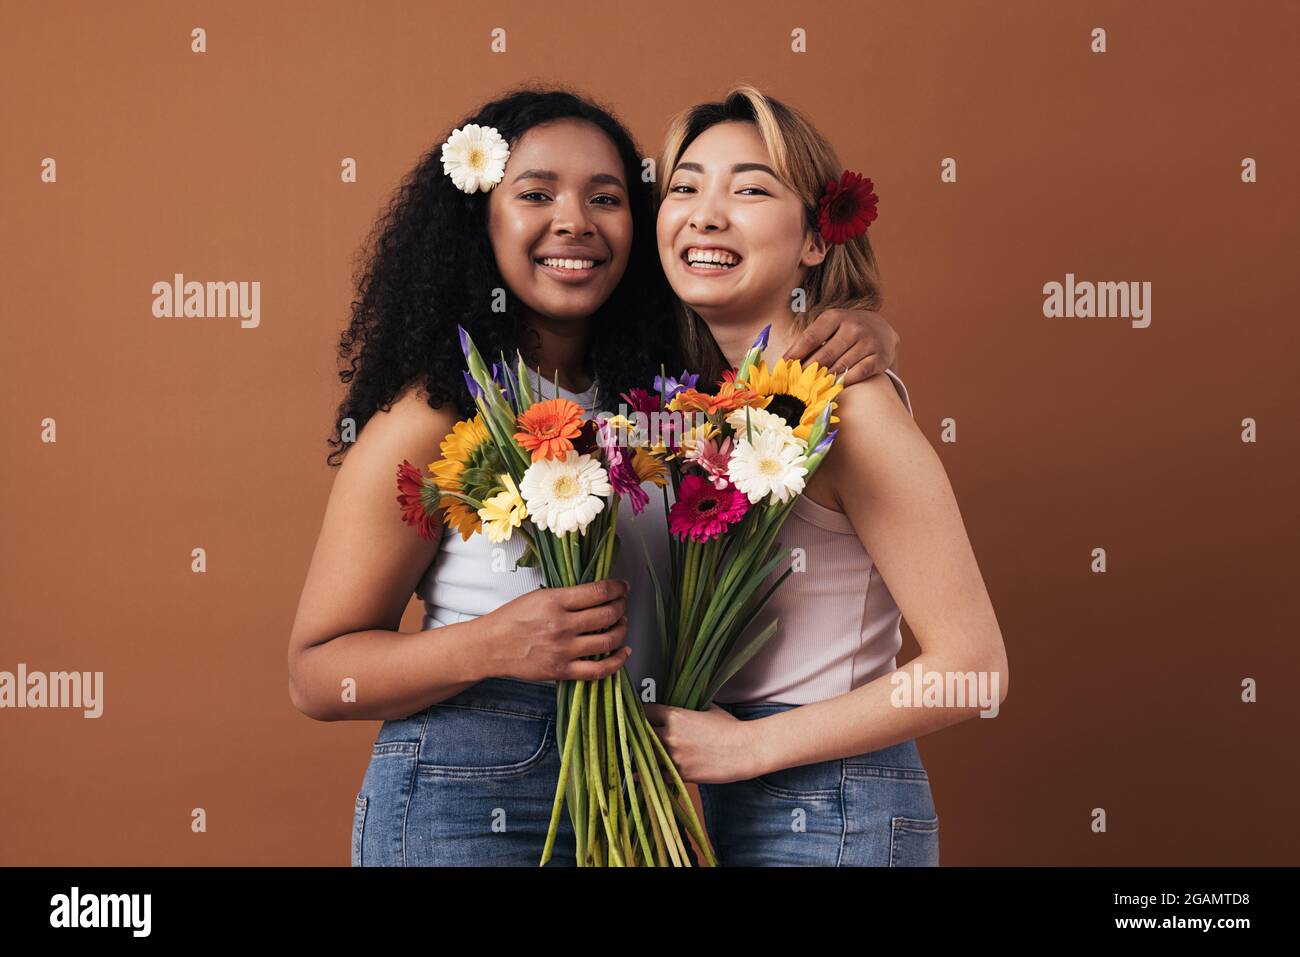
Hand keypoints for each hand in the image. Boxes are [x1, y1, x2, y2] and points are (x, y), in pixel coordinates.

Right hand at [482, 580, 631, 682]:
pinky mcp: (562, 670)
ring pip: (608, 640)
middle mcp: (562, 625)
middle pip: (607, 614)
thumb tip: (597, 594)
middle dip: (621, 607)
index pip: (598, 592)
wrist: (490, 647)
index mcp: (555, 602)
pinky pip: (599, 669)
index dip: (617, 588)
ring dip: (622, 629)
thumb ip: (567, 596)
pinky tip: (624, 652)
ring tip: (622, 623)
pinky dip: (617, 661)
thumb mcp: (538, 597)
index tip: (622, 587)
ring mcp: (563, 650)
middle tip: (622, 604)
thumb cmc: (511, 619)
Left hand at [642, 701, 761, 783]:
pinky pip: (656, 775)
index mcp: (676, 715)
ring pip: (644, 755)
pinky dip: (647, 775)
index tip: (635, 715)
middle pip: (640, 733)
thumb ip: (689, 706)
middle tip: (632, 735)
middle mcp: (670, 735)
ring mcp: (674, 756)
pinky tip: (638, 776)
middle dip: (636, 734)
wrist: (745, 750)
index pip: (645, 711)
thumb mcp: (708, 708)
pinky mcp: (680, 773)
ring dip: (640, 754)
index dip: (639, 713)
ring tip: (635, 754)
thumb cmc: (730, 728)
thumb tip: (681, 703)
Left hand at [784, 308, 898, 385]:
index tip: (783, 366)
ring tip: (812, 387)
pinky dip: (845, 381)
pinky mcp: (880, 357)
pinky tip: (835, 386)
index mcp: (835, 316)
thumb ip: (811, 340)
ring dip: (825, 378)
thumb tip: (787, 361)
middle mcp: (853, 327)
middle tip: (796, 382)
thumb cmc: (846, 330)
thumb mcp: (830, 326)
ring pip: (840, 366)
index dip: (795, 354)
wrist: (882, 329)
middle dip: (808, 370)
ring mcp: (868, 341)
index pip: (810, 338)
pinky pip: (858, 373)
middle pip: (825, 355)